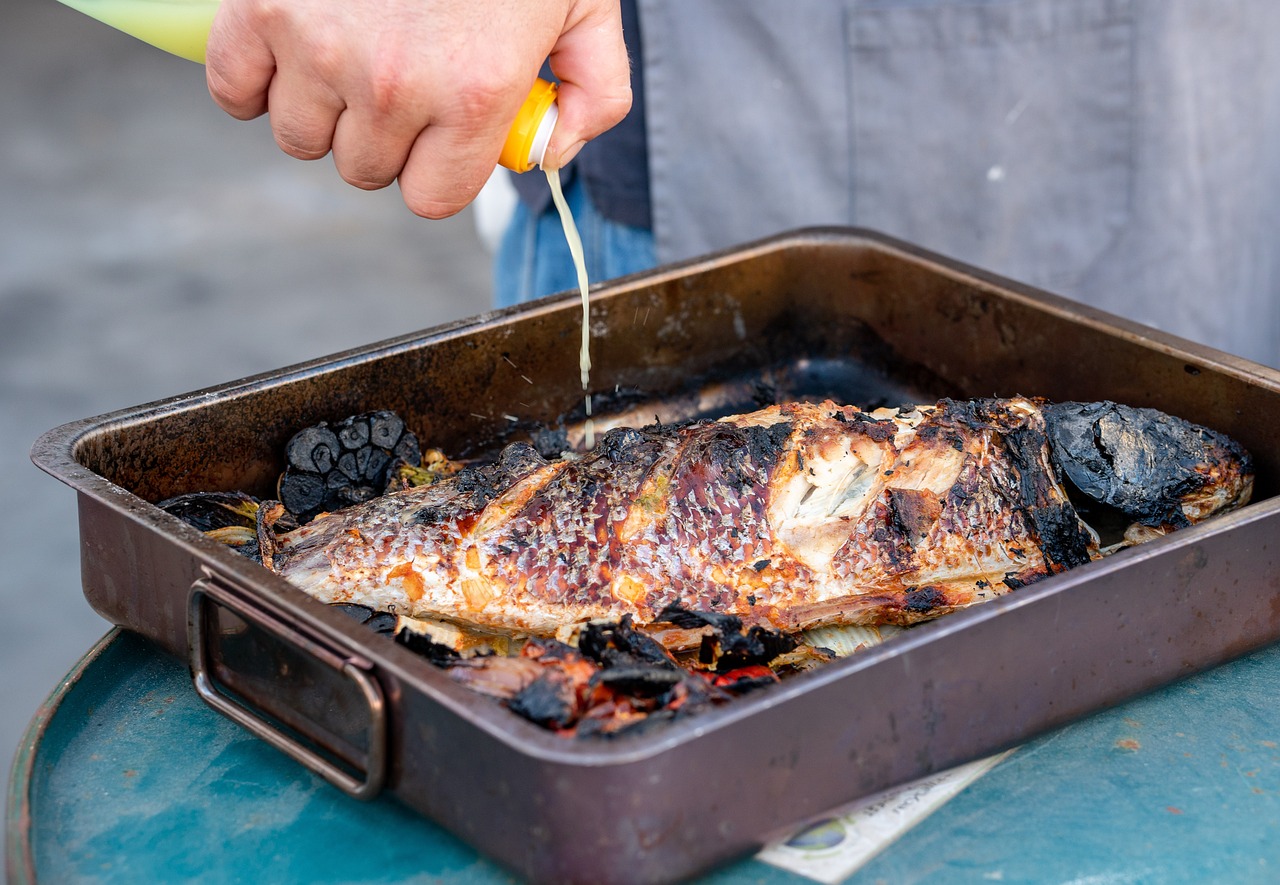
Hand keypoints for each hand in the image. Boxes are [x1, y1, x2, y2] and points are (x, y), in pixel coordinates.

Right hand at [206, 0, 630, 217]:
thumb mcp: (586, 6)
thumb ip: (594, 94)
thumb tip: (548, 151)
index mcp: (474, 93)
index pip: (432, 198)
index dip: (440, 170)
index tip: (444, 137)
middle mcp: (395, 85)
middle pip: (365, 170)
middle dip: (387, 139)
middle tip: (404, 82)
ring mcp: (321, 46)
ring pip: (301, 139)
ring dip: (323, 113)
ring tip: (352, 59)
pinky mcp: (262, 6)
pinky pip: (233, 89)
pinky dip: (252, 82)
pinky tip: (289, 56)